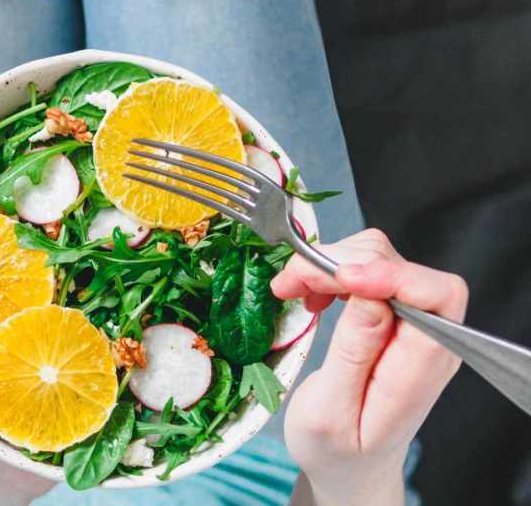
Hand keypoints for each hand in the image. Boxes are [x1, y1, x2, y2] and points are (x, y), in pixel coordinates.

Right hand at [274, 229, 466, 505]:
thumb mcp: (331, 413)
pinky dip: (332, 272)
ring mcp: (411, 325)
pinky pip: (368, 272)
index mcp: (421, 368)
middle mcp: (427, 339)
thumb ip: (353, 353)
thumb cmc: (338, 451)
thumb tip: (369, 295)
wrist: (349, 467)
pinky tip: (311, 293)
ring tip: (293, 289)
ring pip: (380, 260)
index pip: (436, 294)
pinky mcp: (392, 316)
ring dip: (330, 264)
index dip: (391, 273)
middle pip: (400, 267)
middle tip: (291, 282)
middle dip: (341, 264)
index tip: (340, 278)